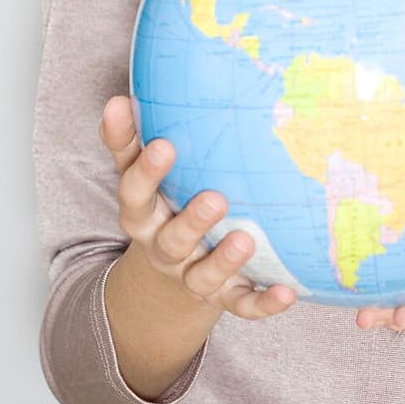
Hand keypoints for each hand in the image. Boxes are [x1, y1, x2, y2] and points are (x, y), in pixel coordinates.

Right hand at [100, 95, 295, 319]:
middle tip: (216, 198)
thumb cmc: (161, 207)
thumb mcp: (140, 178)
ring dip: (225, 260)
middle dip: (192, 221)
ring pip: (205, 276)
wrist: (166, 281)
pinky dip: (263, 303)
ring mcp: (193, 276)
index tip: (164, 146)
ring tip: (245, 240)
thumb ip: (128, 142)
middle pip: (172, 240)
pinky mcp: (223, 297)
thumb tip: (118, 98)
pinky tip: (286, 292)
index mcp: (144, 216)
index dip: (146, 173)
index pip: (135, 194)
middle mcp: (165, 249)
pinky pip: (242, 305)